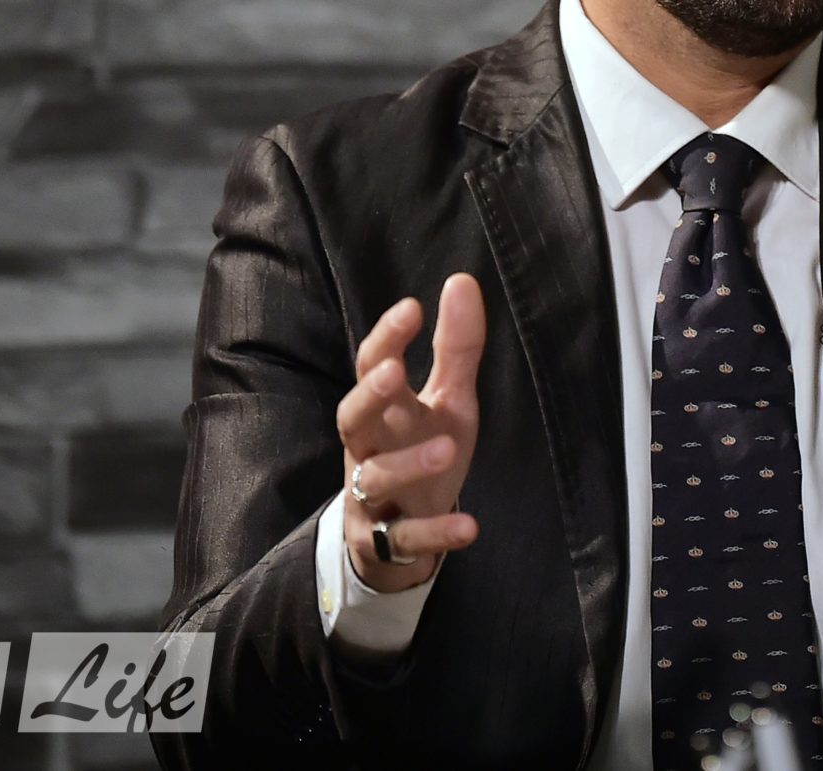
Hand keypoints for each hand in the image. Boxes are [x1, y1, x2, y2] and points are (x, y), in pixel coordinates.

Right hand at [337, 274, 486, 591]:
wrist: (398, 538)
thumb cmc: (421, 451)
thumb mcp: (448, 400)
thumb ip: (456, 347)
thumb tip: (462, 280)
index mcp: (383, 410)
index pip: (372, 367)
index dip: (386, 339)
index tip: (411, 308)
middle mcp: (368, 449)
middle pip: (352, 418)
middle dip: (370, 396)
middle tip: (395, 372)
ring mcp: (373, 497)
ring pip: (375, 479)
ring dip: (408, 464)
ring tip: (447, 446)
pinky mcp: (387, 542)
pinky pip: (407, 538)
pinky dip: (437, 533)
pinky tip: (470, 526)